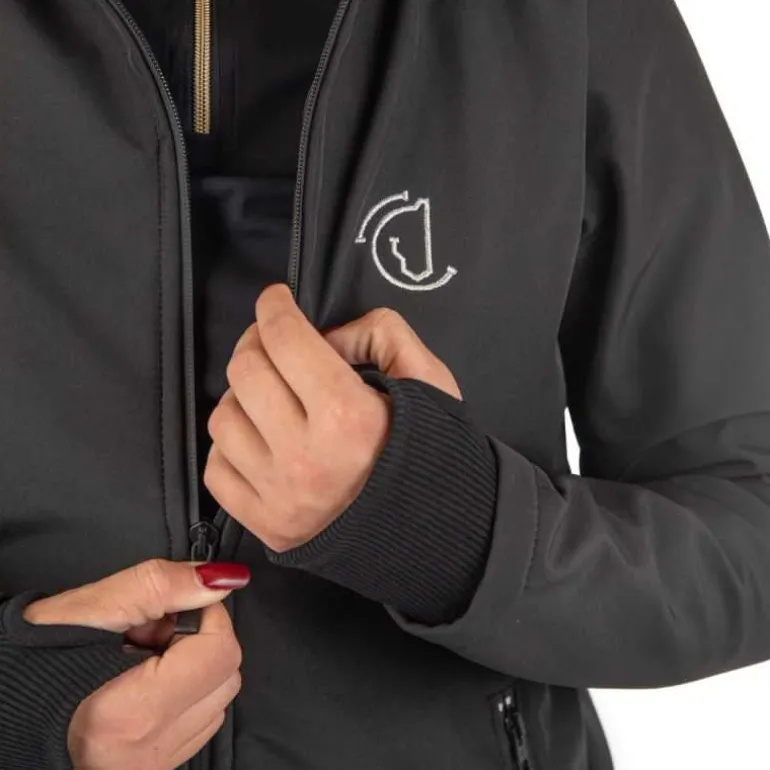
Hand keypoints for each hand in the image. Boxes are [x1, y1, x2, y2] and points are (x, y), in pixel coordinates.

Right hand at [24, 560, 249, 769]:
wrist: (6, 702)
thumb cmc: (36, 656)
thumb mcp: (92, 606)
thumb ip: (162, 585)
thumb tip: (223, 580)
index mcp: (133, 713)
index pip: (219, 651)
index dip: (207, 613)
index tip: (176, 603)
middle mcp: (147, 753)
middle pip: (226, 675)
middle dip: (200, 640)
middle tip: (152, 631)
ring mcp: (152, 766)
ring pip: (218, 700)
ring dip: (195, 668)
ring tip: (144, 658)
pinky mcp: (153, 768)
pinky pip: (199, 724)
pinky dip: (186, 694)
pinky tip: (146, 683)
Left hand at [204, 285, 459, 552]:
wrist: (433, 532)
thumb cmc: (431, 454)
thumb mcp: (430, 381)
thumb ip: (383, 334)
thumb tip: (326, 334)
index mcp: (348, 415)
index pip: (284, 338)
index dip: (274, 305)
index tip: (276, 298)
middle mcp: (305, 456)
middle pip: (244, 372)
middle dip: (256, 343)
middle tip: (273, 342)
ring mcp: (279, 495)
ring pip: (222, 418)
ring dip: (242, 396)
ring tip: (270, 397)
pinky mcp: (265, 525)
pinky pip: (216, 469)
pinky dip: (231, 445)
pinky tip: (260, 439)